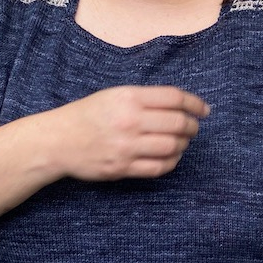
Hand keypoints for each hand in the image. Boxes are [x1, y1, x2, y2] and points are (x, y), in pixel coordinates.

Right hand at [49, 85, 209, 180]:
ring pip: (172, 147)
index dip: (195, 103)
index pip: (174, 98)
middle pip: (178, 123)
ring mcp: (126, 146)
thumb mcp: (114, 95)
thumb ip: (145, 99)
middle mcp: (129, 121)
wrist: (58, 140)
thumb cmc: (87, 115)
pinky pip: (158, 167)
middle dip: (192, 126)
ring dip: (183, 145)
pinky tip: (170, 156)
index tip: (203, 109)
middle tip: (193, 128)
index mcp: (128, 97)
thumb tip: (180, 106)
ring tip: (181, 142)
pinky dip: (171, 162)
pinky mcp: (122, 168)